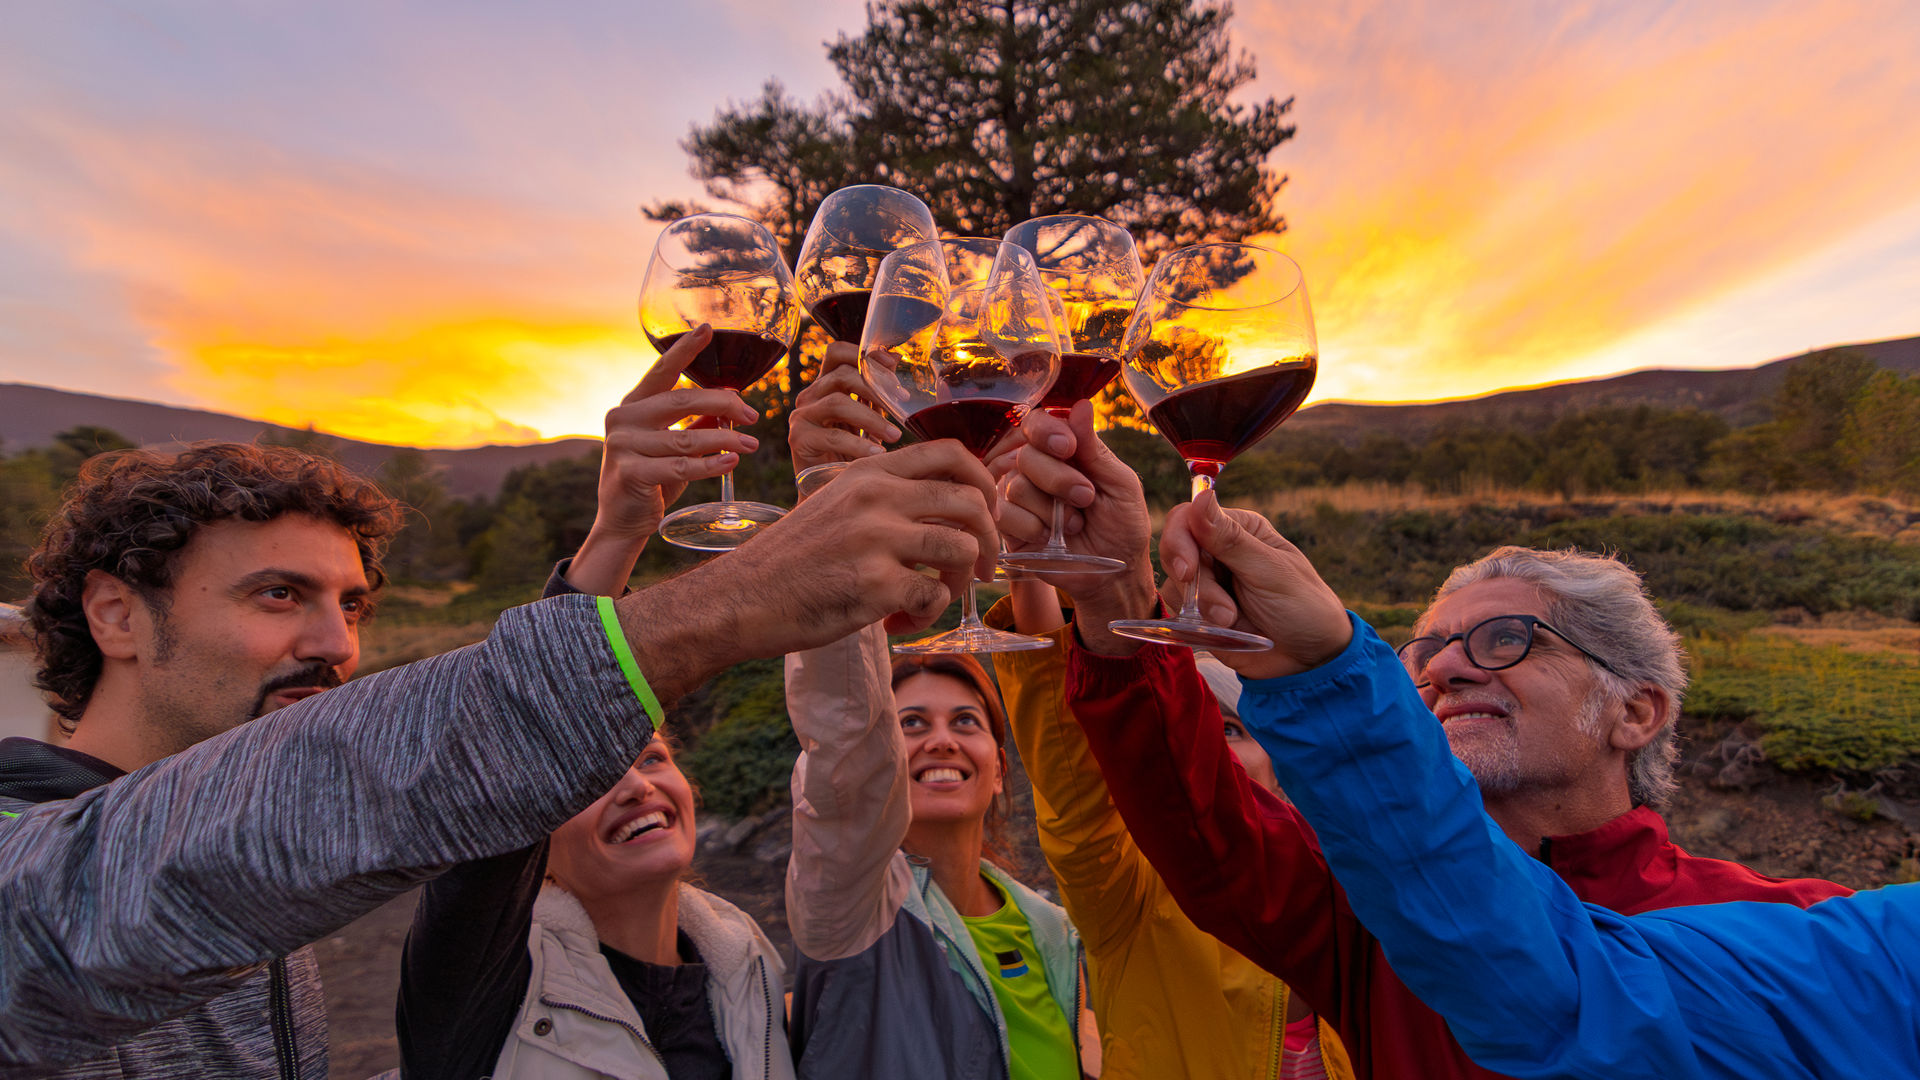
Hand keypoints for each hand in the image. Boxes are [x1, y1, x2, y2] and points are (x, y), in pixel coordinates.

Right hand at [566, 325, 759, 594]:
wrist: (623, 520)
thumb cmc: (652, 478)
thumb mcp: (674, 447)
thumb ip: (696, 423)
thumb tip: (732, 401)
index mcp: (633, 405)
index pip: (662, 371)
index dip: (685, 350)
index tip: (708, 329)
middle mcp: (623, 419)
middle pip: (682, 401)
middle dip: (723, 405)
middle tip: (752, 415)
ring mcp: (622, 445)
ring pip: (686, 438)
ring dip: (725, 440)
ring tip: (750, 444)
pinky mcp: (630, 473)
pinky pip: (680, 467)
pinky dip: (710, 465)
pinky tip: (731, 463)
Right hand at [623, 439, 1003, 695]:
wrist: (741, 599)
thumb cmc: (792, 560)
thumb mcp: (836, 505)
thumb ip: (885, 498)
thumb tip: (951, 509)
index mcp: (868, 473)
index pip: (950, 453)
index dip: (985, 482)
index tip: (987, 514)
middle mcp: (876, 497)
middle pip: (970, 502)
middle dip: (991, 540)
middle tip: (982, 570)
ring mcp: (876, 539)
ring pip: (963, 548)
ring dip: (962, 582)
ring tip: (934, 598)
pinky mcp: (875, 584)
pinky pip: (935, 596)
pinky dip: (928, 614)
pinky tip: (899, 622)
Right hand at [788, 341, 900, 473]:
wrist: (830, 493)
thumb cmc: (853, 454)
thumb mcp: (869, 419)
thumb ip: (877, 393)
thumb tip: (897, 360)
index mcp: (826, 385)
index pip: (838, 353)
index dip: (863, 352)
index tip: (892, 362)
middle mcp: (811, 396)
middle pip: (842, 375)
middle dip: (877, 388)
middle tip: (902, 405)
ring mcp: (801, 416)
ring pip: (837, 402)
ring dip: (871, 418)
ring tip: (894, 435)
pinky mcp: (798, 439)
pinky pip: (832, 436)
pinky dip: (858, 445)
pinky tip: (878, 453)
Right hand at [990, 402, 1156, 639]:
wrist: (1115, 574)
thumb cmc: (1123, 526)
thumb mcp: (1119, 483)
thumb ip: (1095, 448)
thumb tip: (1081, 405)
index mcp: (1063, 451)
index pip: (1036, 423)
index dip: (1046, 432)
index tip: (1068, 448)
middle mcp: (1036, 469)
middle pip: (1025, 454)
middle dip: (1059, 479)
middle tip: (1086, 499)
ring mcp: (1018, 497)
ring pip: (1015, 484)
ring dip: (1051, 509)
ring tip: (1074, 525)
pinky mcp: (1007, 526)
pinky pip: (1005, 514)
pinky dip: (1034, 527)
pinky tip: (1051, 538)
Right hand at [1157, 489, 1350, 679]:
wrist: (1310, 659)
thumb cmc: (1303, 607)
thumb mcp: (1270, 571)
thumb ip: (1230, 538)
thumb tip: (1203, 495)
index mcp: (1239, 529)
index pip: (1188, 518)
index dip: (1179, 540)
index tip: (1187, 571)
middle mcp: (1218, 552)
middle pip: (1175, 552)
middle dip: (1194, 585)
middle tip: (1222, 610)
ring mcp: (1207, 584)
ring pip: (1175, 586)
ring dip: (1201, 609)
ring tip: (1232, 622)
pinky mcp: (1200, 615)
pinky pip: (1178, 614)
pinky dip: (1196, 625)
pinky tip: (1225, 631)